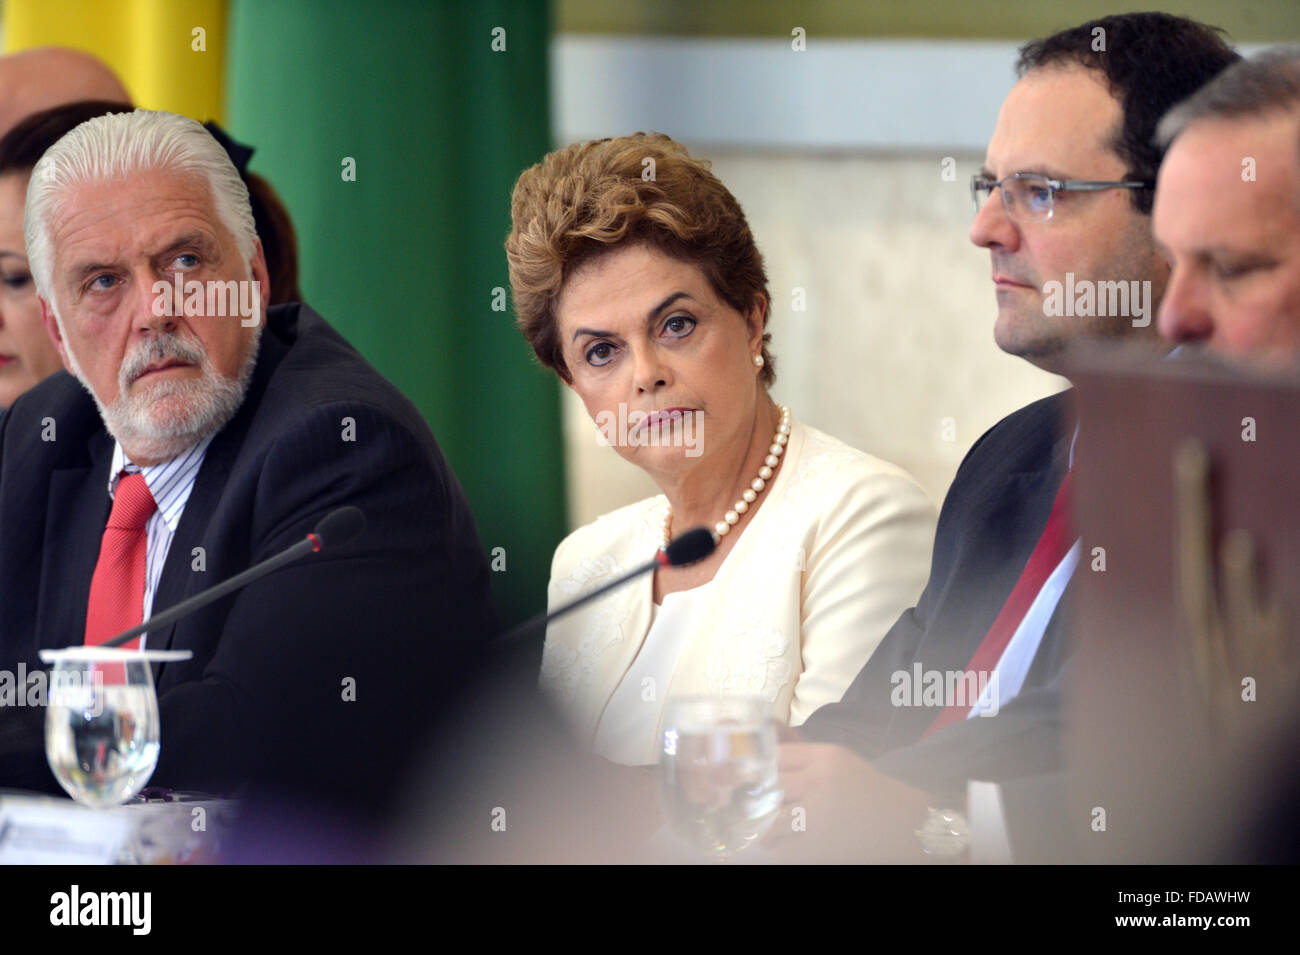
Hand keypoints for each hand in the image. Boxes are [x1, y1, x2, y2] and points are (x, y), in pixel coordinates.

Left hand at [764, 741, 936, 861]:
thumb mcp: (839, 762)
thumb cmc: (870, 790)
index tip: (751, 775)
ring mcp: (819, 815)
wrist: (907, 822)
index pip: (776, 756)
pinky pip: (785, 848)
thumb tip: (763, 761)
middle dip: (757, 797)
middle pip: (769, 786)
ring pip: (771, 819)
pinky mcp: (821, 846)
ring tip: (765, 829)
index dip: (759, 766)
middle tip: (750, 804)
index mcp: (826, 757)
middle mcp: (820, 781)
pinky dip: (781, 848)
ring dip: (764, 827)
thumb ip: (805, 760)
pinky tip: (784, 844)